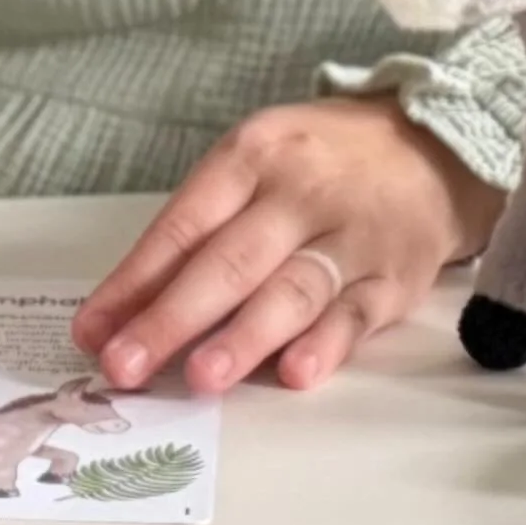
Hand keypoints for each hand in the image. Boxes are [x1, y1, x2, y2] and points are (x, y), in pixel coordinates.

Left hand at [71, 101, 502, 396]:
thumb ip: (191, 235)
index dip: (135, 282)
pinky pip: (355, 314)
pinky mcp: (394, 278)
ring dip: (245, 337)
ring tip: (201, 377)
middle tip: (126, 365)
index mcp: (252, 157)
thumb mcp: (252, 167)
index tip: (93, 332)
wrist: (432, 147)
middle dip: (172, 317)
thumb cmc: (318, 164)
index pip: (183, 225)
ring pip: (292, 289)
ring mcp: (352, 236)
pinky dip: (325, 345)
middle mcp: (301, 193)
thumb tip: (118, 313)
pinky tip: (295, 374)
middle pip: (230, 260)